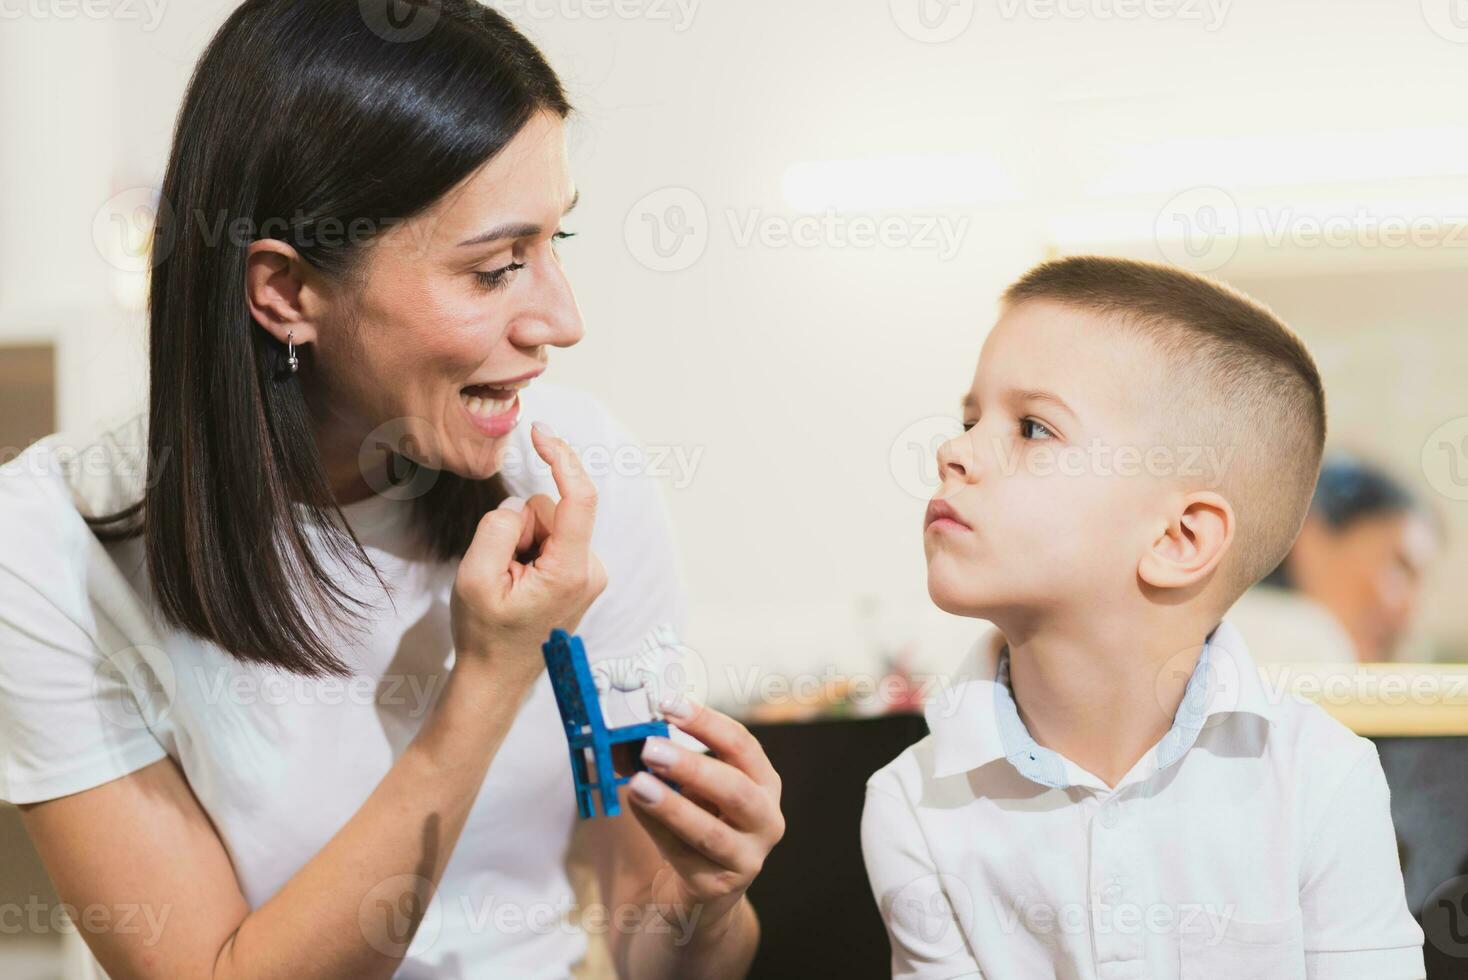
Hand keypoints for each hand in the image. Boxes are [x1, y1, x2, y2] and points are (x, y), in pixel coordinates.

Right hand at [450, 423, 607, 678]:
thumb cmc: (485, 634)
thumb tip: (520, 505)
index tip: (539, 433)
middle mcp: (591, 569)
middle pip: (552, 509)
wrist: (497, 677)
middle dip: (520, 526)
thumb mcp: (474, 577)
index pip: (579, 498)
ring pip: (549, 523)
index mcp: (570, 571)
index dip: (561, 457)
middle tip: (499, 572)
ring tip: (510, 583)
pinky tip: (520, 583)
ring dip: (523, 542)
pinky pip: (551, 539)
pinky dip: (530, 551)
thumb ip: (498, 527)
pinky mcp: (581, 574)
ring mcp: (589, 573)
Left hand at [627, 698, 784, 930]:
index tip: (668, 705)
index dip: (706, 723)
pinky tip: (637, 808)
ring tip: (637, 784)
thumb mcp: (693, 789)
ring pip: (710, 831)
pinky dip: (657, 830)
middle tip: (650, 748)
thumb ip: (667, 764)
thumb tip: (624, 737)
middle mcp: (767, 819)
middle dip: (691, 766)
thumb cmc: (700, 823)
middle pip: (734, 789)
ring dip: (671, 805)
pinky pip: (685, 856)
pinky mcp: (719, 887)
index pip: (742, 745)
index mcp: (764, 783)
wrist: (705, 891)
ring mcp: (748, 858)